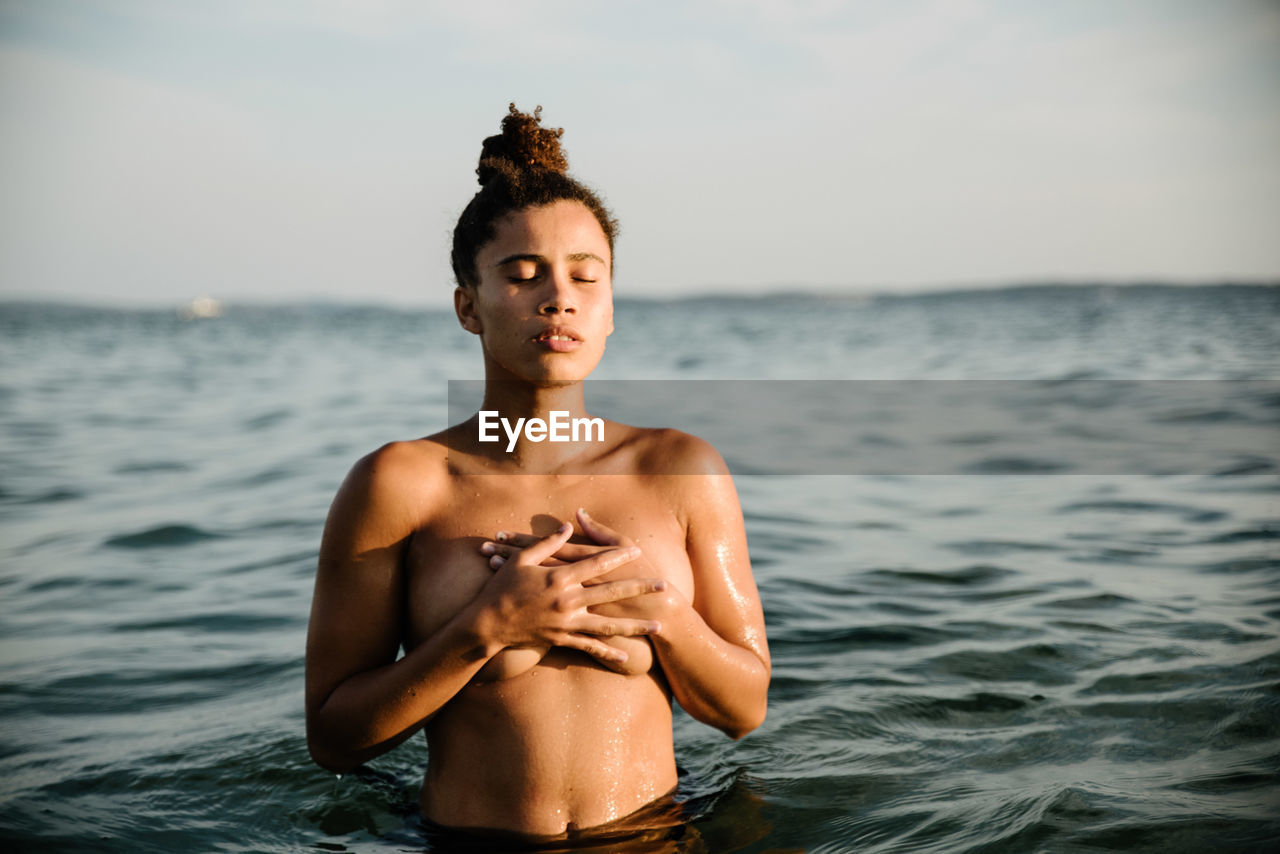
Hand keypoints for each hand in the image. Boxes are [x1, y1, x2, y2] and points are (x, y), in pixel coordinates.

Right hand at [477, 523, 665, 663]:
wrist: (487, 624)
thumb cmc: (501, 588)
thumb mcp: (522, 559)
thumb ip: (548, 543)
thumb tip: (569, 526)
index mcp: (559, 577)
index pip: (596, 563)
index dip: (618, 556)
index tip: (638, 550)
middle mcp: (567, 600)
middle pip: (611, 592)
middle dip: (639, 589)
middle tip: (663, 586)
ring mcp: (566, 622)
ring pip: (608, 625)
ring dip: (634, 626)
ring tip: (657, 626)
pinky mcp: (561, 639)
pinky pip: (589, 648)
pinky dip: (608, 653)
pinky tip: (627, 658)